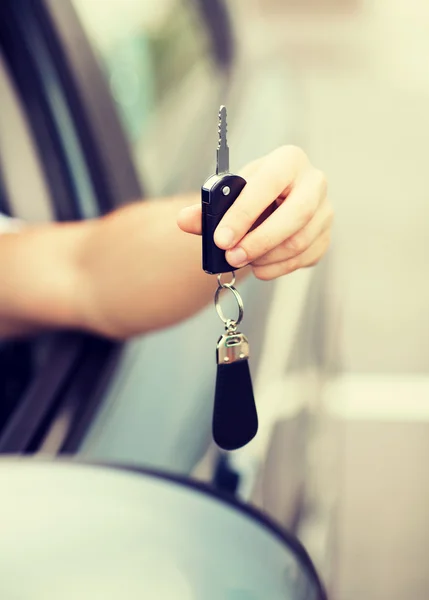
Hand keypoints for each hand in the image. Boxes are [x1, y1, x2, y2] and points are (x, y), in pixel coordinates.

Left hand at [177, 146, 332, 279]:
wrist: (275, 204)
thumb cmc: (251, 195)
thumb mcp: (231, 194)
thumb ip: (208, 208)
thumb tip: (184, 220)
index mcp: (289, 160)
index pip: (269, 184)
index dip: (243, 213)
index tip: (220, 239)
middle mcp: (314, 182)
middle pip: (295, 215)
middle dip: (259, 241)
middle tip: (231, 257)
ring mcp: (325, 210)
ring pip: (300, 241)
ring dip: (266, 257)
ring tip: (242, 260)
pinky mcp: (326, 236)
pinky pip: (304, 258)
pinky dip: (277, 268)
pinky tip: (259, 266)